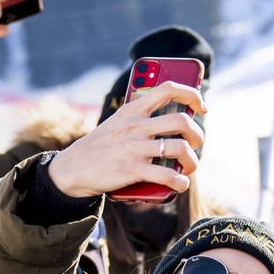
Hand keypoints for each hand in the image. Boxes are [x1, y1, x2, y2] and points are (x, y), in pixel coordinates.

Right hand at [46, 81, 205, 197]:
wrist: (71, 169)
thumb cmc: (100, 147)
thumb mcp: (116, 124)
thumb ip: (139, 119)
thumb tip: (171, 122)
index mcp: (132, 110)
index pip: (167, 89)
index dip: (191, 95)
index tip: (202, 107)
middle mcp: (135, 125)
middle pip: (182, 121)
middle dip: (197, 135)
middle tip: (194, 145)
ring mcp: (134, 147)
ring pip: (181, 148)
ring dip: (192, 161)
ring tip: (188, 168)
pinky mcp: (132, 169)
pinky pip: (169, 175)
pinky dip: (180, 182)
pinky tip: (180, 184)